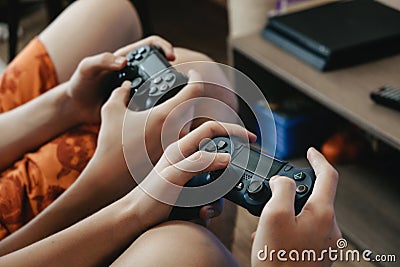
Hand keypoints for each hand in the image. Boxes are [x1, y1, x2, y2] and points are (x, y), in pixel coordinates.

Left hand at [66, 35, 174, 124]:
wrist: (77, 108)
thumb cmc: (80, 84)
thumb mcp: (86, 68)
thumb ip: (101, 60)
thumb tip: (123, 62)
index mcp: (126, 58)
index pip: (151, 46)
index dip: (164, 47)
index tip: (171, 56)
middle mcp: (135, 72)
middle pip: (160, 66)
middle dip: (169, 71)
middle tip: (170, 79)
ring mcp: (137, 88)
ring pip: (158, 86)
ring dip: (164, 89)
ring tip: (165, 95)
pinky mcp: (136, 105)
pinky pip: (151, 103)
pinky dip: (156, 105)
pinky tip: (157, 109)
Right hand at [93, 70, 207, 184]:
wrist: (110, 177)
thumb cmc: (111, 144)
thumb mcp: (112, 111)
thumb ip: (121, 92)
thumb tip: (127, 85)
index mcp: (166, 114)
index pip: (194, 90)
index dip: (195, 77)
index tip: (191, 74)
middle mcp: (178, 130)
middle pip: (193, 107)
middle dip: (186, 97)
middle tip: (176, 93)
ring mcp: (179, 147)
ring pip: (190, 125)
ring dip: (183, 116)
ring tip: (169, 115)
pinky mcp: (176, 160)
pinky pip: (185, 142)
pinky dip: (179, 133)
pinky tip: (167, 135)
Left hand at [126, 120, 256, 231]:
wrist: (137, 219)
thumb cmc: (148, 197)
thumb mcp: (174, 177)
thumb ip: (199, 163)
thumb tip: (226, 157)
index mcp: (182, 149)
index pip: (211, 130)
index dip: (232, 130)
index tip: (250, 138)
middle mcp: (188, 160)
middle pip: (219, 156)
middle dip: (229, 171)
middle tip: (232, 183)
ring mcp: (191, 177)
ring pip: (218, 180)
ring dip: (218, 196)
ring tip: (205, 208)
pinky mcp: (193, 192)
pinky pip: (212, 196)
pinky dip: (211, 206)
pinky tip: (201, 213)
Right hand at [251, 148, 340, 266]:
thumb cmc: (277, 260)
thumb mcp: (273, 216)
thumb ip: (281, 190)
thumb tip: (283, 181)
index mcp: (322, 213)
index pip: (328, 176)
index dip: (319, 159)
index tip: (310, 151)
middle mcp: (329, 227)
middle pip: (314, 196)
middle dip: (293, 192)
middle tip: (273, 196)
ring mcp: (325, 242)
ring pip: (307, 214)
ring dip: (287, 213)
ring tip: (266, 223)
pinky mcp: (318, 253)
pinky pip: (305, 231)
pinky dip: (289, 227)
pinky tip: (271, 237)